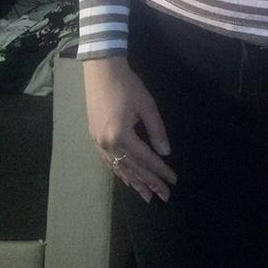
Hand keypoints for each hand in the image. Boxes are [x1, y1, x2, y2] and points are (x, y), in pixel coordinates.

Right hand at [82, 57, 177, 204]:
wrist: (101, 71)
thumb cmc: (127, 85)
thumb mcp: (147, 105)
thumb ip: (156, 130)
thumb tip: (165, 152)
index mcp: (121, 136)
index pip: (146, 159)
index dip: (160, 171)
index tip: (173, 181)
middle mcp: (107, 144)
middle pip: (132, 169)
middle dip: (150, 183)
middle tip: (164, 197)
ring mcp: (98, 143)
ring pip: (119, 169)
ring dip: (135, 183)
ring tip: (148, 196)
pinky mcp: (94, 138)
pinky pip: (109, 162)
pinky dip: (120, 172)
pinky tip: (127, 180)